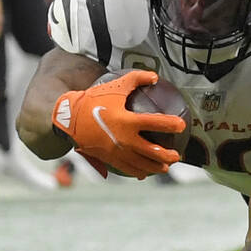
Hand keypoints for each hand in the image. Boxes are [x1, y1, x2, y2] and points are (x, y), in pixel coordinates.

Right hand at [52, 70, 183, 178]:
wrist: (69, 117)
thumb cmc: (94, 99)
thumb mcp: (115, 86)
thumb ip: (136, 79)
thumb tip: (155, 76)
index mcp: (126, 120)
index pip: (154, 123)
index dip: (170, 124)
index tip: (182, 125)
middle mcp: (123, 139)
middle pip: (151, 152)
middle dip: (167, 156)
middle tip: (177, 156)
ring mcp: (116, 151)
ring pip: (141, 164)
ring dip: (156, 167)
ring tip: (165, 168)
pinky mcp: (108, 159)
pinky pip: (126, 168)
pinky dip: (138, 172)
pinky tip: (145, 174)